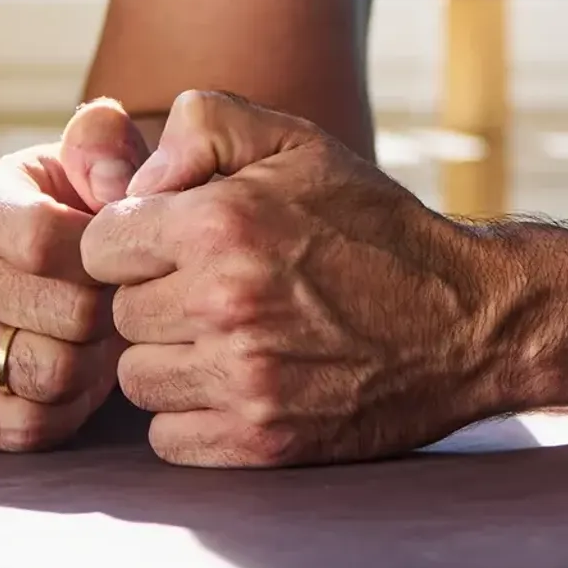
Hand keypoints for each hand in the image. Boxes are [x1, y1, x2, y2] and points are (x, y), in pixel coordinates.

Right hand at [0, 98, 143, 450]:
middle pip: (64, 314)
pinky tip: (69, 380)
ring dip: (91, 364)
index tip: (118, 257)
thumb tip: (114, 182)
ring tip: (92, 339)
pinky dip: (64, 411)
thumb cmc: (82, 212)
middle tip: (114, 305)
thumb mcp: (97, 162)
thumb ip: (108, 145)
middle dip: (108, 313)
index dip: (104, 257)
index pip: (48, 241)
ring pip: (50, 374)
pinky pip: (27, 427)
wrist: (48, 276)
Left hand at [81, 92, 509, 465]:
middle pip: (120, 315)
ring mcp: (243, 378)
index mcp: (221, 223)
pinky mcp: (261, 440)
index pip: (99, 245)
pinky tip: (242, 385)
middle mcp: (224, 302)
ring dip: (174, 362)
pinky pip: (169, 438)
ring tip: (233, 338)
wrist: (468, 322)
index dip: (134, 242)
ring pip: (138, 379)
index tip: (176, 247)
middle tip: (220, 292)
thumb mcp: (298, 143)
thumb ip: (202, 126)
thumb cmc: (375, 228)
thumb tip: (134, 179)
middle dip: (159, 300)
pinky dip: (195, 418)